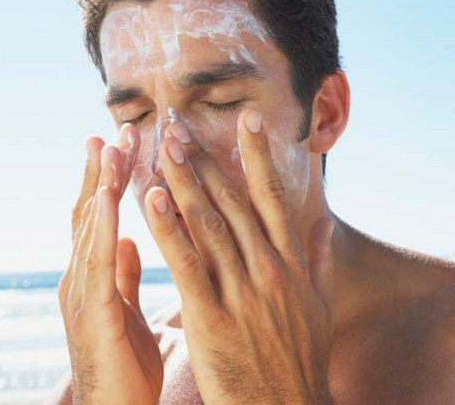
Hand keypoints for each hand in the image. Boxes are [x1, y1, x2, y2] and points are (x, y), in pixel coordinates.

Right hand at [58, 124, 162, 404]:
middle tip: (117, 130)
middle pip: (93, 212)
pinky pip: (98, 262)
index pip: (102, 215)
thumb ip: (124, 272)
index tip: (121, 144)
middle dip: (105, 170)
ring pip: (92, 227)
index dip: (109, 179)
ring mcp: (82, 293)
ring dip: (101, 185)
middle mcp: (83, 276)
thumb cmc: (126, 363)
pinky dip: (101, 226)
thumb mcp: (126, 308)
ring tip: (111, 147)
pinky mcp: (92, 313)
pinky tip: (107, 196)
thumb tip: (127, 239)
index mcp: (95, 274)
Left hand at [145, 109, 334, 404]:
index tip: (247, 120)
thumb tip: (327, 226)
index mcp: (289, 262)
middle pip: (231, 200)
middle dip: (204, 159)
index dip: (258, 155)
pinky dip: (169, 228)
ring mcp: (240, 289)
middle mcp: (267, 266)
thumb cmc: (300, 357)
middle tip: (179, 127)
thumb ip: (322, 262)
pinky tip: (152, 199)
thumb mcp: (321, 307)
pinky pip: (187, 262)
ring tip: (163, 148)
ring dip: (183, 181)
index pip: (272, 195)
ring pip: (207, 223)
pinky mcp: (211, 315)